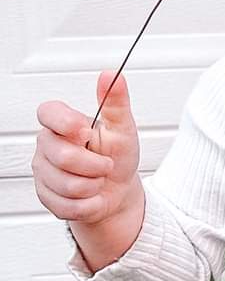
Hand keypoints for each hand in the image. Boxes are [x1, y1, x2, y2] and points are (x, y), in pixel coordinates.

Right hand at [34, 69, 145, 265]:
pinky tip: (93, 197)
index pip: (47, 113)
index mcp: (61, 123)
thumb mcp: (123, 128)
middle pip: (63, 157)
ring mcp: (43, 172)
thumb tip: (111, 75)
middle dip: (95, 165)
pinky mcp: (46, 197)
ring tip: (98, 180)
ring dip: (94, 186)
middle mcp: (47, 145)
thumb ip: (116, 102)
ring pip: (67, 185)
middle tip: (106, 164)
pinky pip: (68, 205)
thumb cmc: (118, 156)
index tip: (86, 131)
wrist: (118, 191)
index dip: (66, 123)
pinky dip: (90, 205)